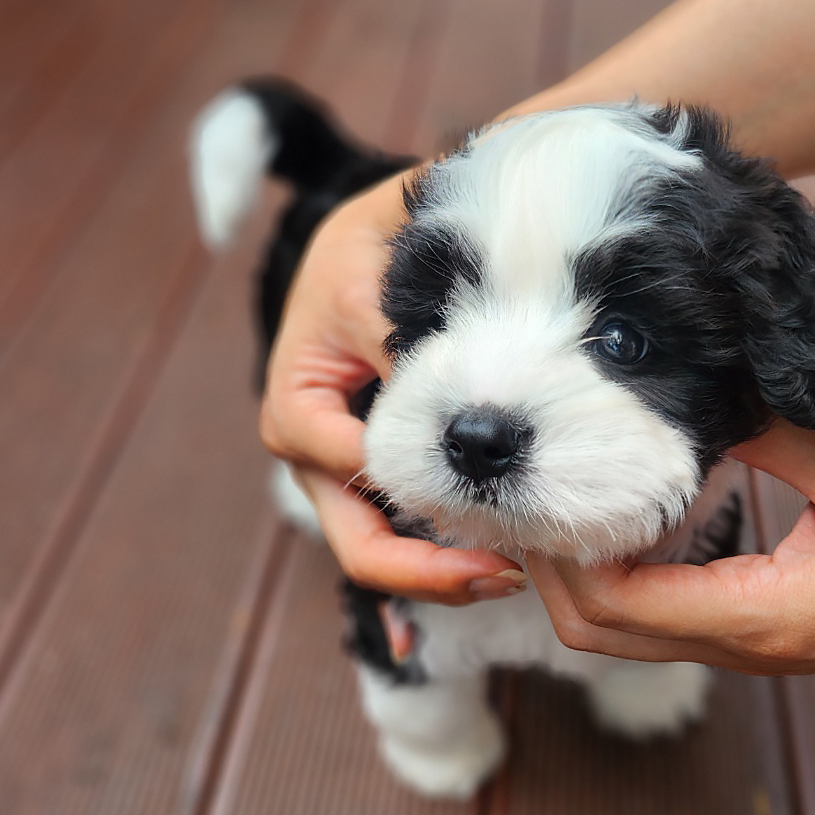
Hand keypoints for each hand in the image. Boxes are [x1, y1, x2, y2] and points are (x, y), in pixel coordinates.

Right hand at [260, 174, 523, 604]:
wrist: (378, 239)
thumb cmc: (369, 248)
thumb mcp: (375, 274)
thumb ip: (397, 336)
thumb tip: (446, 407)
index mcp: (298, 406)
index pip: (352, 469)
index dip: (417, 490)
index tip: (487, 496)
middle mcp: (317, 454)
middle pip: (359, 541)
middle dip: (427, 572)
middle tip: (504, 575)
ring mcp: (350, 474)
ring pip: (384, 553)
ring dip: (444, 573)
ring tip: (516, 574)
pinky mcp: (388, 478)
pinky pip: (408, 537)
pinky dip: (446, 560)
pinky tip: (497, 573)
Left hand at [529, 422, 814, 675]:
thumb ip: (766, 434)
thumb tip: (691, 398)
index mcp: (764, 617)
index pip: (618, 606)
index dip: (562, 556)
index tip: (539, 496)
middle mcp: (749, 648)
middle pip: (605, 636)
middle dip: (553, 574)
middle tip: (534, 499)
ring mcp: (757, 648)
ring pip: (633, 635)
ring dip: (588, 578)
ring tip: (568, 503)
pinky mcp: (769, 632)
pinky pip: (673, 620)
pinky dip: (632, 579)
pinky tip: (634, 517)